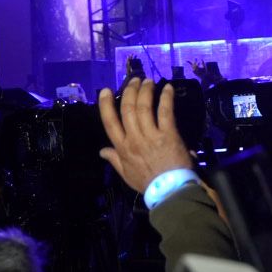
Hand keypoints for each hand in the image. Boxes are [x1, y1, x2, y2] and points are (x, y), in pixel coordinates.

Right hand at [98, 78, 194, 194]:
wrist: (170, 190)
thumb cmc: (148, 182)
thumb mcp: (126, 174)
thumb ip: (114, 160)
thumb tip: (102, 150)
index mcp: (122, 148)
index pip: (109, 123)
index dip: (106, 105)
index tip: (106, 91)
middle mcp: (134, 139)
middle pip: (127, 110)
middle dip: (130, 92)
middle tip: (134, 81)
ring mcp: (151, 136)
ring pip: (144, 108)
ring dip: (146, 91)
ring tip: (148, 81)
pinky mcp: (168, 134)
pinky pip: (165, 112)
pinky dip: (166, 98)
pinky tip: (167, 88)